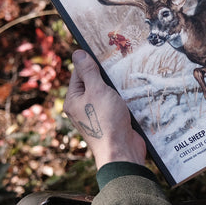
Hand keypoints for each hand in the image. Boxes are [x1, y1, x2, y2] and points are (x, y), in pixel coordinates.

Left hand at [63, 50, 145, 169]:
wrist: (121, 150)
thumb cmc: (106, 121)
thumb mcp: (97, 90)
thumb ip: (88, 72)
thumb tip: (77, 53)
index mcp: (73, 100)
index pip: (79, 73)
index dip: (91, 63)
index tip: (105, 53)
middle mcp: (82, 108)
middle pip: (94, 83)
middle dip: (106, 75)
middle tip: (119, 65)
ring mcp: (97, 115)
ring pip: (107, 94)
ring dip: (116, 88)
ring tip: (126, 80)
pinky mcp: (111, 121)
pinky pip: (116, 105)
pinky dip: (123, 99)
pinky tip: (132, 94)